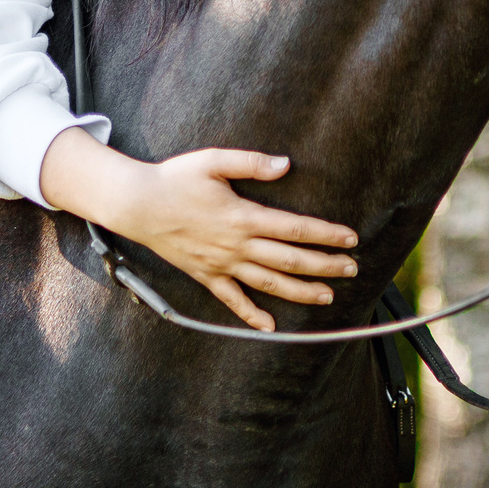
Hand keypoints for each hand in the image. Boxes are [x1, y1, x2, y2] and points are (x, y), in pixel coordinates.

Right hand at [39, 129, 358, 330]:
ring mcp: (221, 264)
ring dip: (300, 291)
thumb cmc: (175, 179)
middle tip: (352, 269)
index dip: (325, 235)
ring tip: (327, 296)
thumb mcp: (213, 160)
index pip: (294, 229)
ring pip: (269, 283)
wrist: (137, 205)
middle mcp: (236, 245)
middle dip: (324, 266)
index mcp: (243, 216)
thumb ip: (251, 163)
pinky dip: (251, 315)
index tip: (350, 239)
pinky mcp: (205, 275)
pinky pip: (232, 300)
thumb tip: (285, 165)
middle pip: (290, 260)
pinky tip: (270, 326)